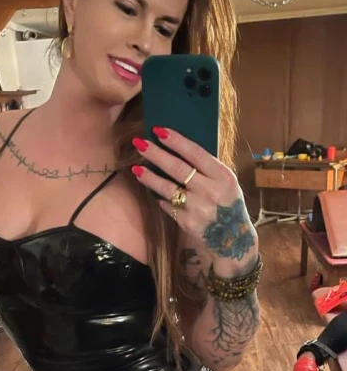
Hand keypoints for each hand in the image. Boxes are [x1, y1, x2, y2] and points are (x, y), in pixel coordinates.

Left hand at [131, 128, 255, 260]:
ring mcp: (198, 208)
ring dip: (149, 177)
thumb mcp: (226, 183)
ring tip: (136, 169)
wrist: (233, 239)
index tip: (159, 131)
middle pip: (178, 169)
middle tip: (139, 143)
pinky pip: (168, 206)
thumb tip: (178, 149)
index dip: (176, 141)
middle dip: (156, 154)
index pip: (196, 153)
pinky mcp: (187, 223)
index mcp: (223, 176)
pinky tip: (153, 192)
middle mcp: (210, 191)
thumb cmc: (228, 205)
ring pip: (168, 188)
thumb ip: (207, 169)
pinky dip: (160, 198)